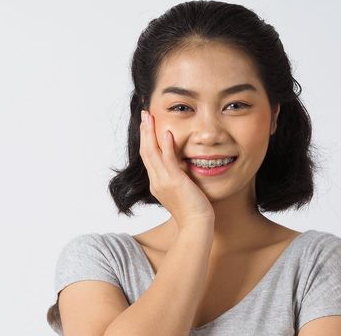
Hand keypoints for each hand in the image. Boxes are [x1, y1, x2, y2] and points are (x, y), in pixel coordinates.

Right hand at [139, 109, 214, 229]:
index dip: (146, 140)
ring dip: (150, 133)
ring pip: (152, 153)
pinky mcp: (175, 182)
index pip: (148, 157)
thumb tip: (183, 165)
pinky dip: (165, 146)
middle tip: (144, 114)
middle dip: (145, 131)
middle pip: (146, 152)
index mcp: (157, 183)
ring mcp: (163, 182)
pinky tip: (165, 132)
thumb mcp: (181, 191)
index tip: (147, 125)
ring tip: (150, 117)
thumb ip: (178, 177)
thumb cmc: (193, 211)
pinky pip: (167, 160)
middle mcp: (156, 181)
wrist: (196, 226)